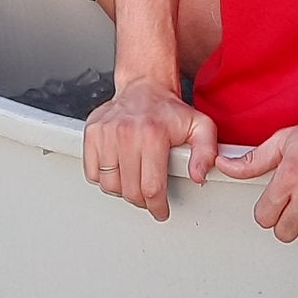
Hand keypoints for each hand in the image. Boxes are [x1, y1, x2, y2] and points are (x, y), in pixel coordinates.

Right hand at [84, 77, 217, 221]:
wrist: (145, 87)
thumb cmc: (169, 110)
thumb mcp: (200, 127)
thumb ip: (206, 152)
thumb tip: (198, 175)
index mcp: (153, 134)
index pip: (151, 187)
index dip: (157, 206)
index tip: (160, 210)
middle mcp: (126, 133)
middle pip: (129, 190)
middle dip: (142, 201)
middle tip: (149, 198)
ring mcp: (106, 133)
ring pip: (110, 184)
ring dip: (123, 191)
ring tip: (134, 182)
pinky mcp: (92, 133)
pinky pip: (93, 173)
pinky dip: (104, 179)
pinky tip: (119, 171)